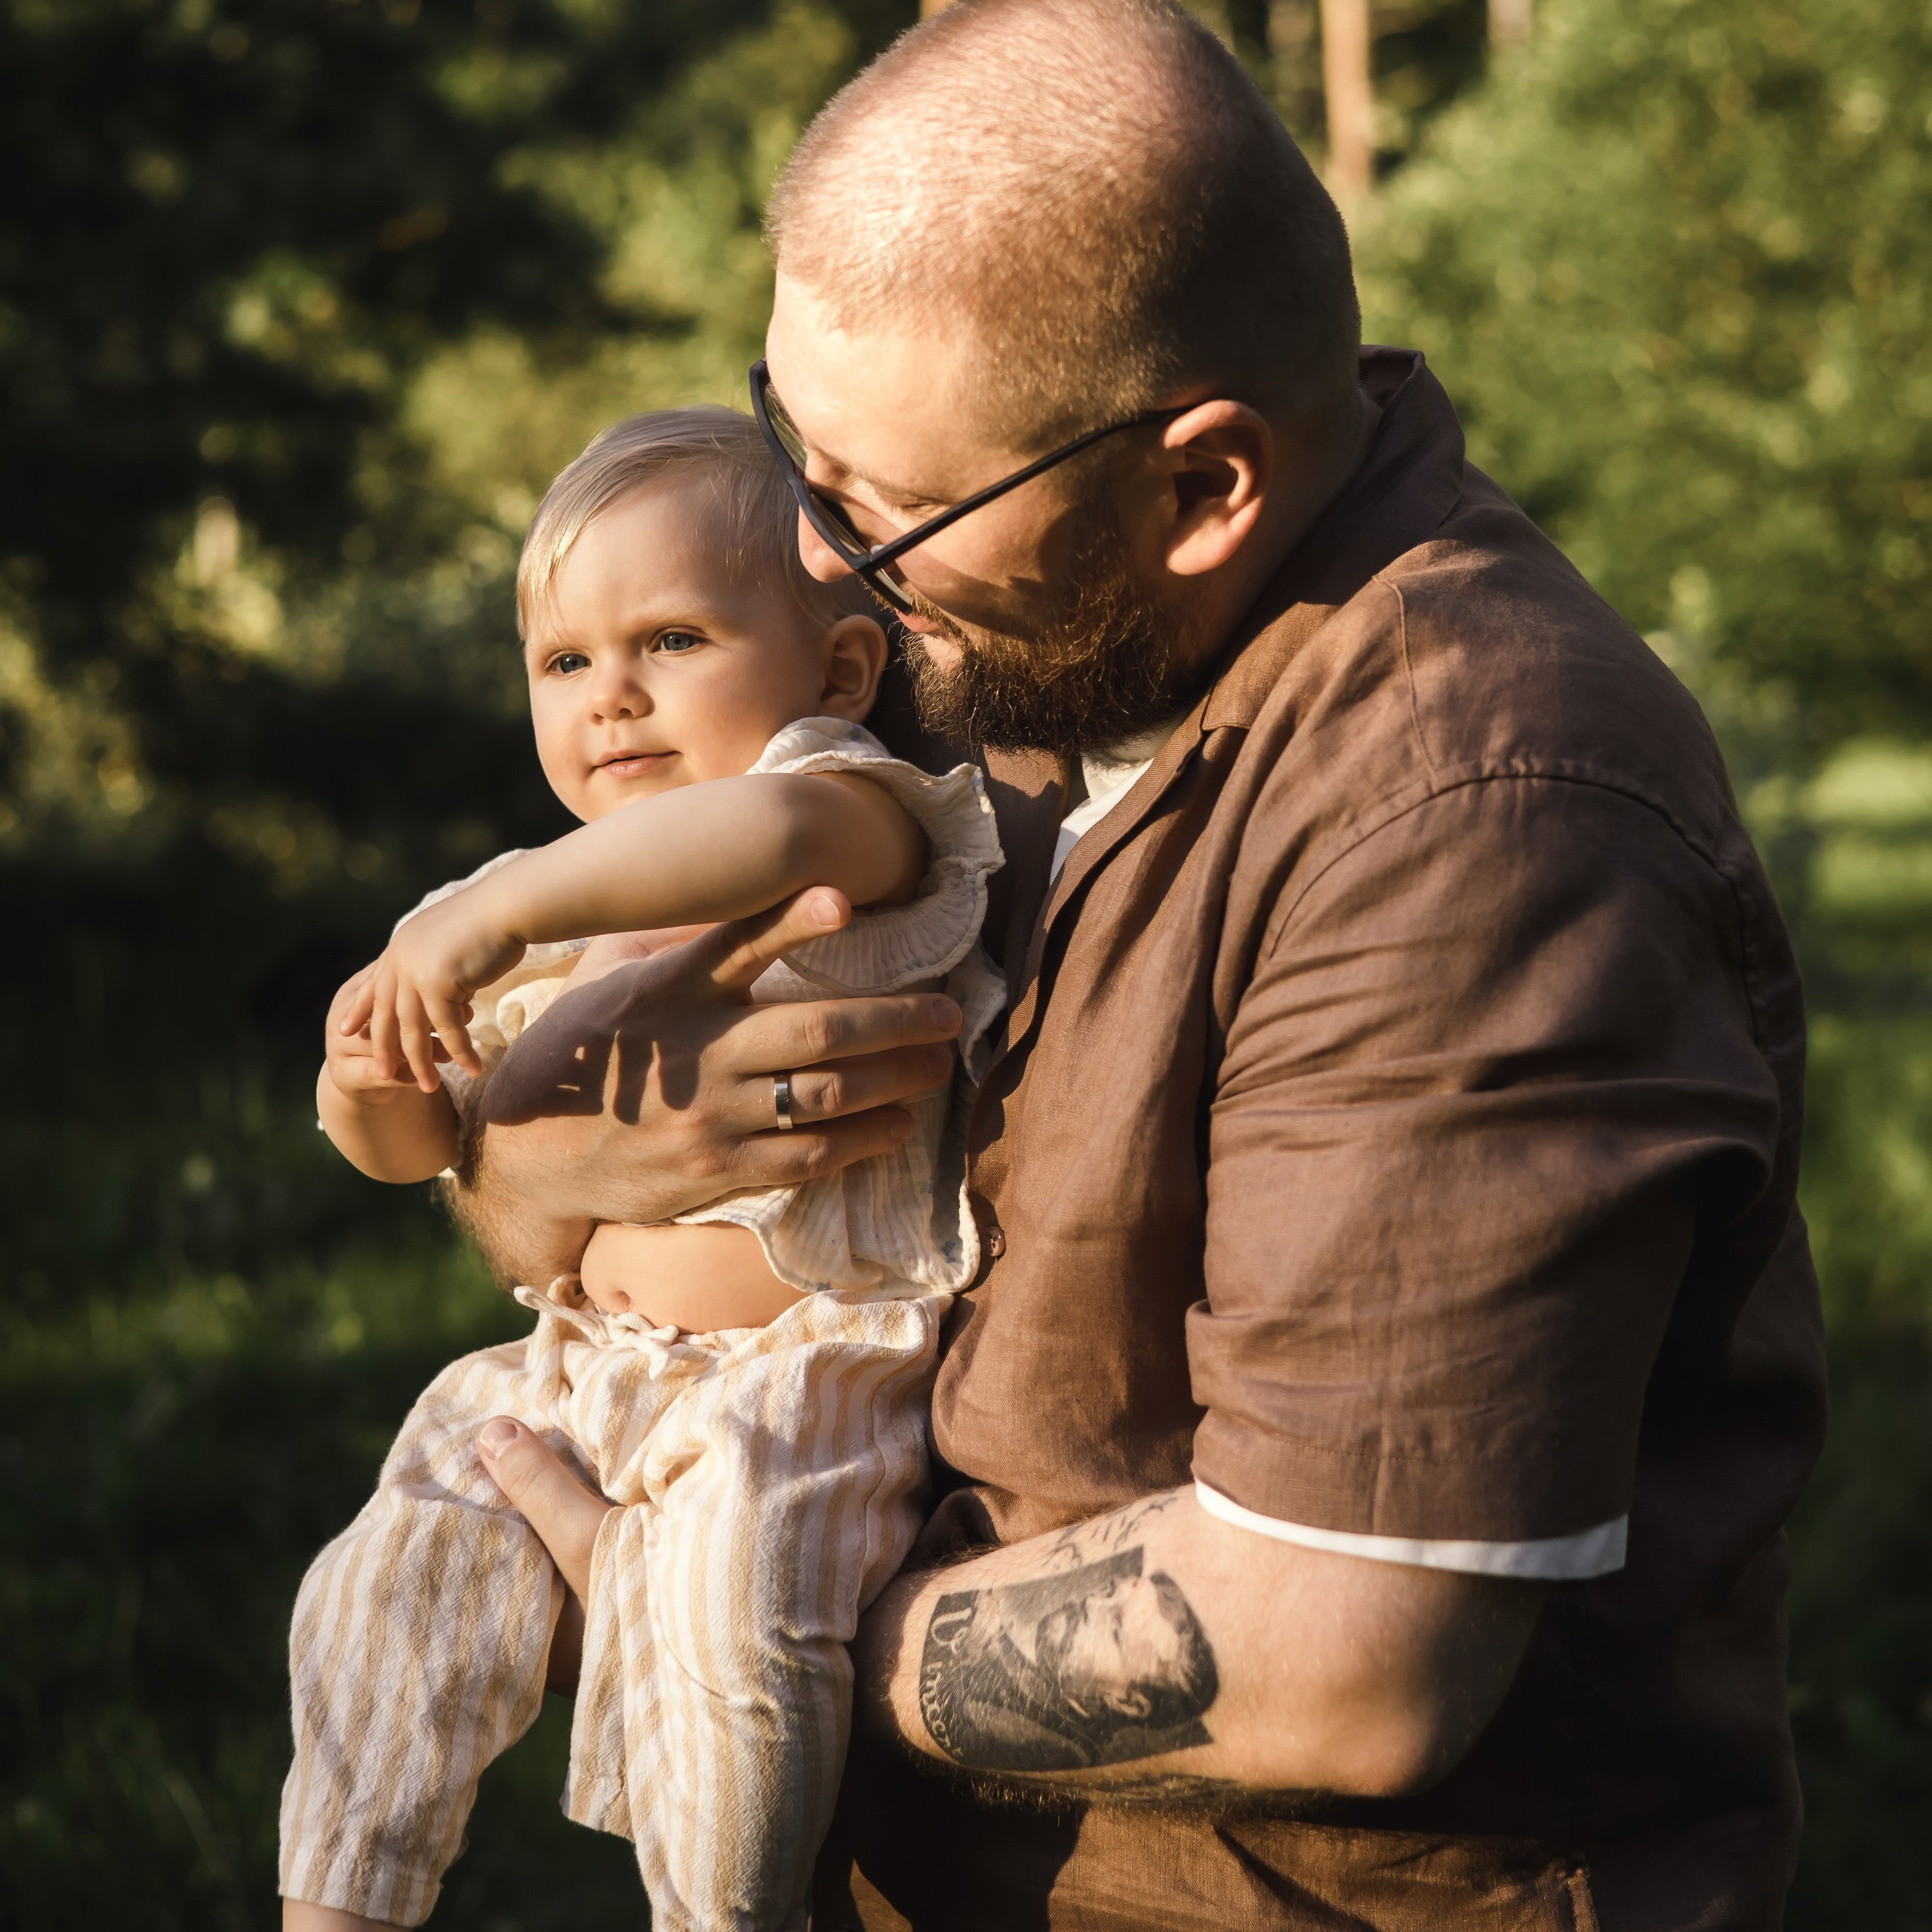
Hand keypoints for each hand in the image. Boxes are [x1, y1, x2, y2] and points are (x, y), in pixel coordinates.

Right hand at [322, 965, 449, 1105]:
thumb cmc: (393, 1029)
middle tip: (460, 1027)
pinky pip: (375, 1072)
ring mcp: (337, 1043)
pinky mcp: (343, 1073)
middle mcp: (341, 1012)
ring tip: (448, 1057)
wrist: (361, 1074)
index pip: (394, 986)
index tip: (463, 1003)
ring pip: (381, 1044)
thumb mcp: (404, 1005)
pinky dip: (403, 1076)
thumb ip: (423, 998)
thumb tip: (465, 1001)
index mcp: (357, 986)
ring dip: (418, 1052)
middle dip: (428, 1022)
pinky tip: (422, 1079)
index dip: (429, 995)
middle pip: (387, 1014)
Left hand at [338, 886, 527, 1091]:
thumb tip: (443, 982)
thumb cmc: (492, 919)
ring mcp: (416, 972)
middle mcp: (401, 959)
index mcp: (400, 946)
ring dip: (422, 1062)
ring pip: (414, 1029)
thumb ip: (436, 960)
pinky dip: (461, 1051)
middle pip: (388, 1014)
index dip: (360, 1009)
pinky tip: (473, 1068)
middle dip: (385, 1048)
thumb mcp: (451, 938)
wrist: (509, 905)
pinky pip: (448, 1029)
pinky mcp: (438, 984)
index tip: (345, 1029)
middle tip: (382, 1075)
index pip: (374, 985)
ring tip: (429, 1087)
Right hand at [455, 888, 964, 1283]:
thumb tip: (736, 901)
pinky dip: (859, 1141)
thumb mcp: (608, 977)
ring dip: (894, 1081)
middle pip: (815, 1032)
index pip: (735, 946)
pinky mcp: (715, 1172)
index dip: (791, 921)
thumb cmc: (577, 1050)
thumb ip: (673, 943)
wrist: (526, 1153)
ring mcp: (710, 1118)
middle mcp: (697, 1052)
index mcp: (670, 992)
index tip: (842, 901)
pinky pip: (806, 1159)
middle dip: (894, 1021)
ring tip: (937, 1066)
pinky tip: (896, 1126)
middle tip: (948, 1015)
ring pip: (825, 1098)